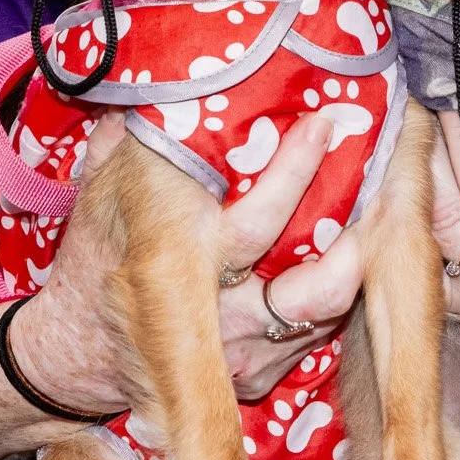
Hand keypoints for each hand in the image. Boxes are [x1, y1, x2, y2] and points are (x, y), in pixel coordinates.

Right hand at [8, 110, 359, 412]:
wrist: (77, 352)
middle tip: (382, 194)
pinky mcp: (255, 377)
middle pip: (305, 292)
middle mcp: (217, 318)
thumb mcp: (101, 193)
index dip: (293, 175)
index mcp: (179, 261)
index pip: (254, 224)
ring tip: (379, 218)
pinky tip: (352, 258)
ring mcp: (239, 356)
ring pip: (318, 318)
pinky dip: (334, 300)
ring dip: (352, 270)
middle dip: (350, 248)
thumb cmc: (95, 258)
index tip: (323, 126)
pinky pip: (311, 341)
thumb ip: (132, 142)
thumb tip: (165, 82)